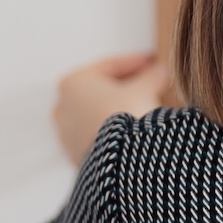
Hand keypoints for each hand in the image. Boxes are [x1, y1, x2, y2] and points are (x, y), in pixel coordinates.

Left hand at [53, 52, 175, 164]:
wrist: (120, 161)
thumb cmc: (126, 117)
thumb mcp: (144, 88)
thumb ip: (151, 75)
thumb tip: (160, 71)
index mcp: (73, 82)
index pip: (110, 66)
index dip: (136, 62)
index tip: (153, 61)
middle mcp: (63, 106)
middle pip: (100, 89)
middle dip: (126, 86)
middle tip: (149, 82)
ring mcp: (67, 133)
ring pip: (97, 113)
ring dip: (118, 108)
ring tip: (143, 108)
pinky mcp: (76, 155)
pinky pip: (96, 134)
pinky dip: (111, 128)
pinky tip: (131, 130)